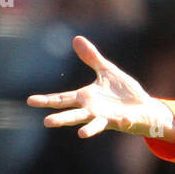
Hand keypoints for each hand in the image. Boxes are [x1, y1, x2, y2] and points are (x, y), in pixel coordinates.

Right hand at [26, 35, 174, 141]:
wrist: (145, 108)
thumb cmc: (125, 93)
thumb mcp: (107, 71)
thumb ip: (92, 58)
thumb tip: (76, 38)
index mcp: (86, 98)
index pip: (62, 99)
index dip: (46, 100)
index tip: (30, 101)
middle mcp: (93, 111)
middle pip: (73, 114)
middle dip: (61, 118)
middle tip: (46, 122)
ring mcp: (108, 118)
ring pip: (95, 124)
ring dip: (88, 129)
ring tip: (80, 134)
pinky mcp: (124, 121)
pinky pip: (123, 123)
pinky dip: (123, 122)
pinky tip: (123, 121)